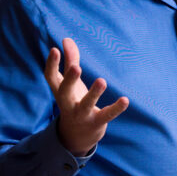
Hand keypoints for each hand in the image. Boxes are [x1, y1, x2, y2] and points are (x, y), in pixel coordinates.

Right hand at [43, 37, 128, 155]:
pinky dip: (116, 108)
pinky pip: (107, 115)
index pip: (51, 77)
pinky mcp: (96, 122)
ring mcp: (81, 114)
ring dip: (94, 94)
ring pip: (86, 105)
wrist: (76, 136)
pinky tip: (125, 100)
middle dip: (70, 80)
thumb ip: (69, 61)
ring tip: (102, 81)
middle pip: (65, 91)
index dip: (51, 64)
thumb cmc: (73, 101)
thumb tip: (66, 39)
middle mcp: (67, 103)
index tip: (55, 49)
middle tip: (77, 67)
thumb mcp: (70, 84)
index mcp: (60, 92)